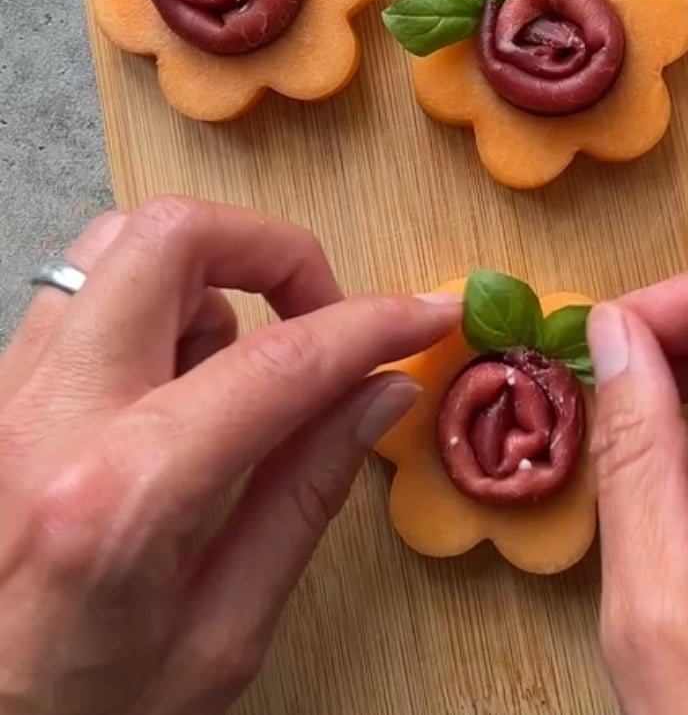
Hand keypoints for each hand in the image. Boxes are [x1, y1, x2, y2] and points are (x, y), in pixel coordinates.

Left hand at [0, 198, 457, 714]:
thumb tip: (383, 391)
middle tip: (319, 311)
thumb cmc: (83, 713)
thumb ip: (306, 494)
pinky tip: (176, 392)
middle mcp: (47, 419)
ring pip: (119, 246)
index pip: (279, 361)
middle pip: (170, 235)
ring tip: (237, 370)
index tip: (430, 314)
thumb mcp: (223, 634)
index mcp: (121, 497)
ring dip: (208, 280)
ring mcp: (5, 397)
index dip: (376, 323)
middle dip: (273, 247)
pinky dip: (156, 310)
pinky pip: (88, 297)